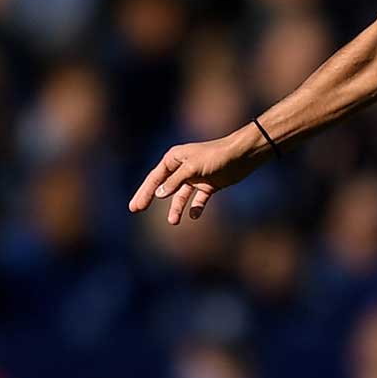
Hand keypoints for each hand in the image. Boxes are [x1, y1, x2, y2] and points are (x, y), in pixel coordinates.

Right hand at [128, 128, 267, 223]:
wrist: (242, 155)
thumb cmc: (215, 156)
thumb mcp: (192, 168)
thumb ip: (175, 181)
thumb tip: (158, 194)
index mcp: (174, 159)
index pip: (155, 178)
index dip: (143, 192)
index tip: (135, 207)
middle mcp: (182, 168)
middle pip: (163, 187)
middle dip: (150, 198)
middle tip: (136, 209)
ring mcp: (195, 178)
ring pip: (180, 196)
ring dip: (176, 208)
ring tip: (173, 222)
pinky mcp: (208, 185)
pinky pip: (197, 200)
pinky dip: (195, 208)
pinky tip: (194, 215)